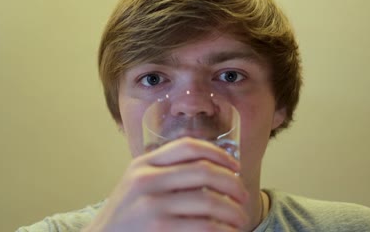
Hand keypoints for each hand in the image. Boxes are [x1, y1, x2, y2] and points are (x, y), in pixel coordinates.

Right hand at [83, 137, 249, 231]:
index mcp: (143, 163)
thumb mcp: (137, 184)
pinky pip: (204, 226)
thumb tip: (211, 169)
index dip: (218, 153)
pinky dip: (222, 229)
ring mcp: (152, 205)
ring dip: (232, 210)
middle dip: (232, 183)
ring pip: (208, 200)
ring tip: (240, 218)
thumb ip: (164, 172)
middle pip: (204, 171)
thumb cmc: (125, 215)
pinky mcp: (159, 229)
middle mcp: (146, 180)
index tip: (235, 165)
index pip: (188, 146)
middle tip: (243, 195)